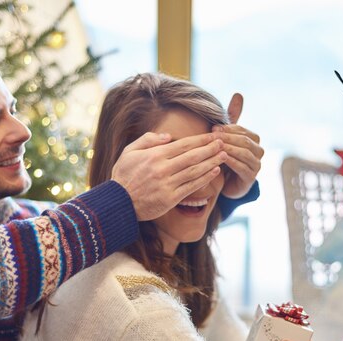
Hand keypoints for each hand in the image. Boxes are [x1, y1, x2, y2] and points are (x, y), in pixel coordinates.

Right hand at [111, 132, 227, 220]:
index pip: (184, 144)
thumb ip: (148, 140)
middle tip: (224, 143)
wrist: (118, 203)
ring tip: (224, 156)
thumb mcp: (129, 152)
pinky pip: (192, 187)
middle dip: (211, 149)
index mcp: (155, 155)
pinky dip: (204, 178)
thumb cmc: (123, 176)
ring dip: (212, 162)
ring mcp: (168, 184)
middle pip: (193, 156)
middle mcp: (163, 169)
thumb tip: (169, 136)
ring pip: (195, 171)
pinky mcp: (171, 198)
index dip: (201, 139)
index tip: (213, 135)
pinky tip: (214, 172)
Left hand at [213, 93, 263, 198]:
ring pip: (244, 153)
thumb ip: (232, 118)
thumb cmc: (226, 158)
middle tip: (212, 136)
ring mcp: (256, 165)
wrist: (226, 185)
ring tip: (214, 146)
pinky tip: (220, 158)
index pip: (242, 130)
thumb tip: (239, 94)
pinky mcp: (250, 178)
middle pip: (243, 140)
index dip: (228, 128)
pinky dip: (230, 161)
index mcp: (253, 139)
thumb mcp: (227, 137)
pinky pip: (242, 167)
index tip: (213, 128)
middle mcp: (258, 151)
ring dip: (228, 148)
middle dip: (227, 137)